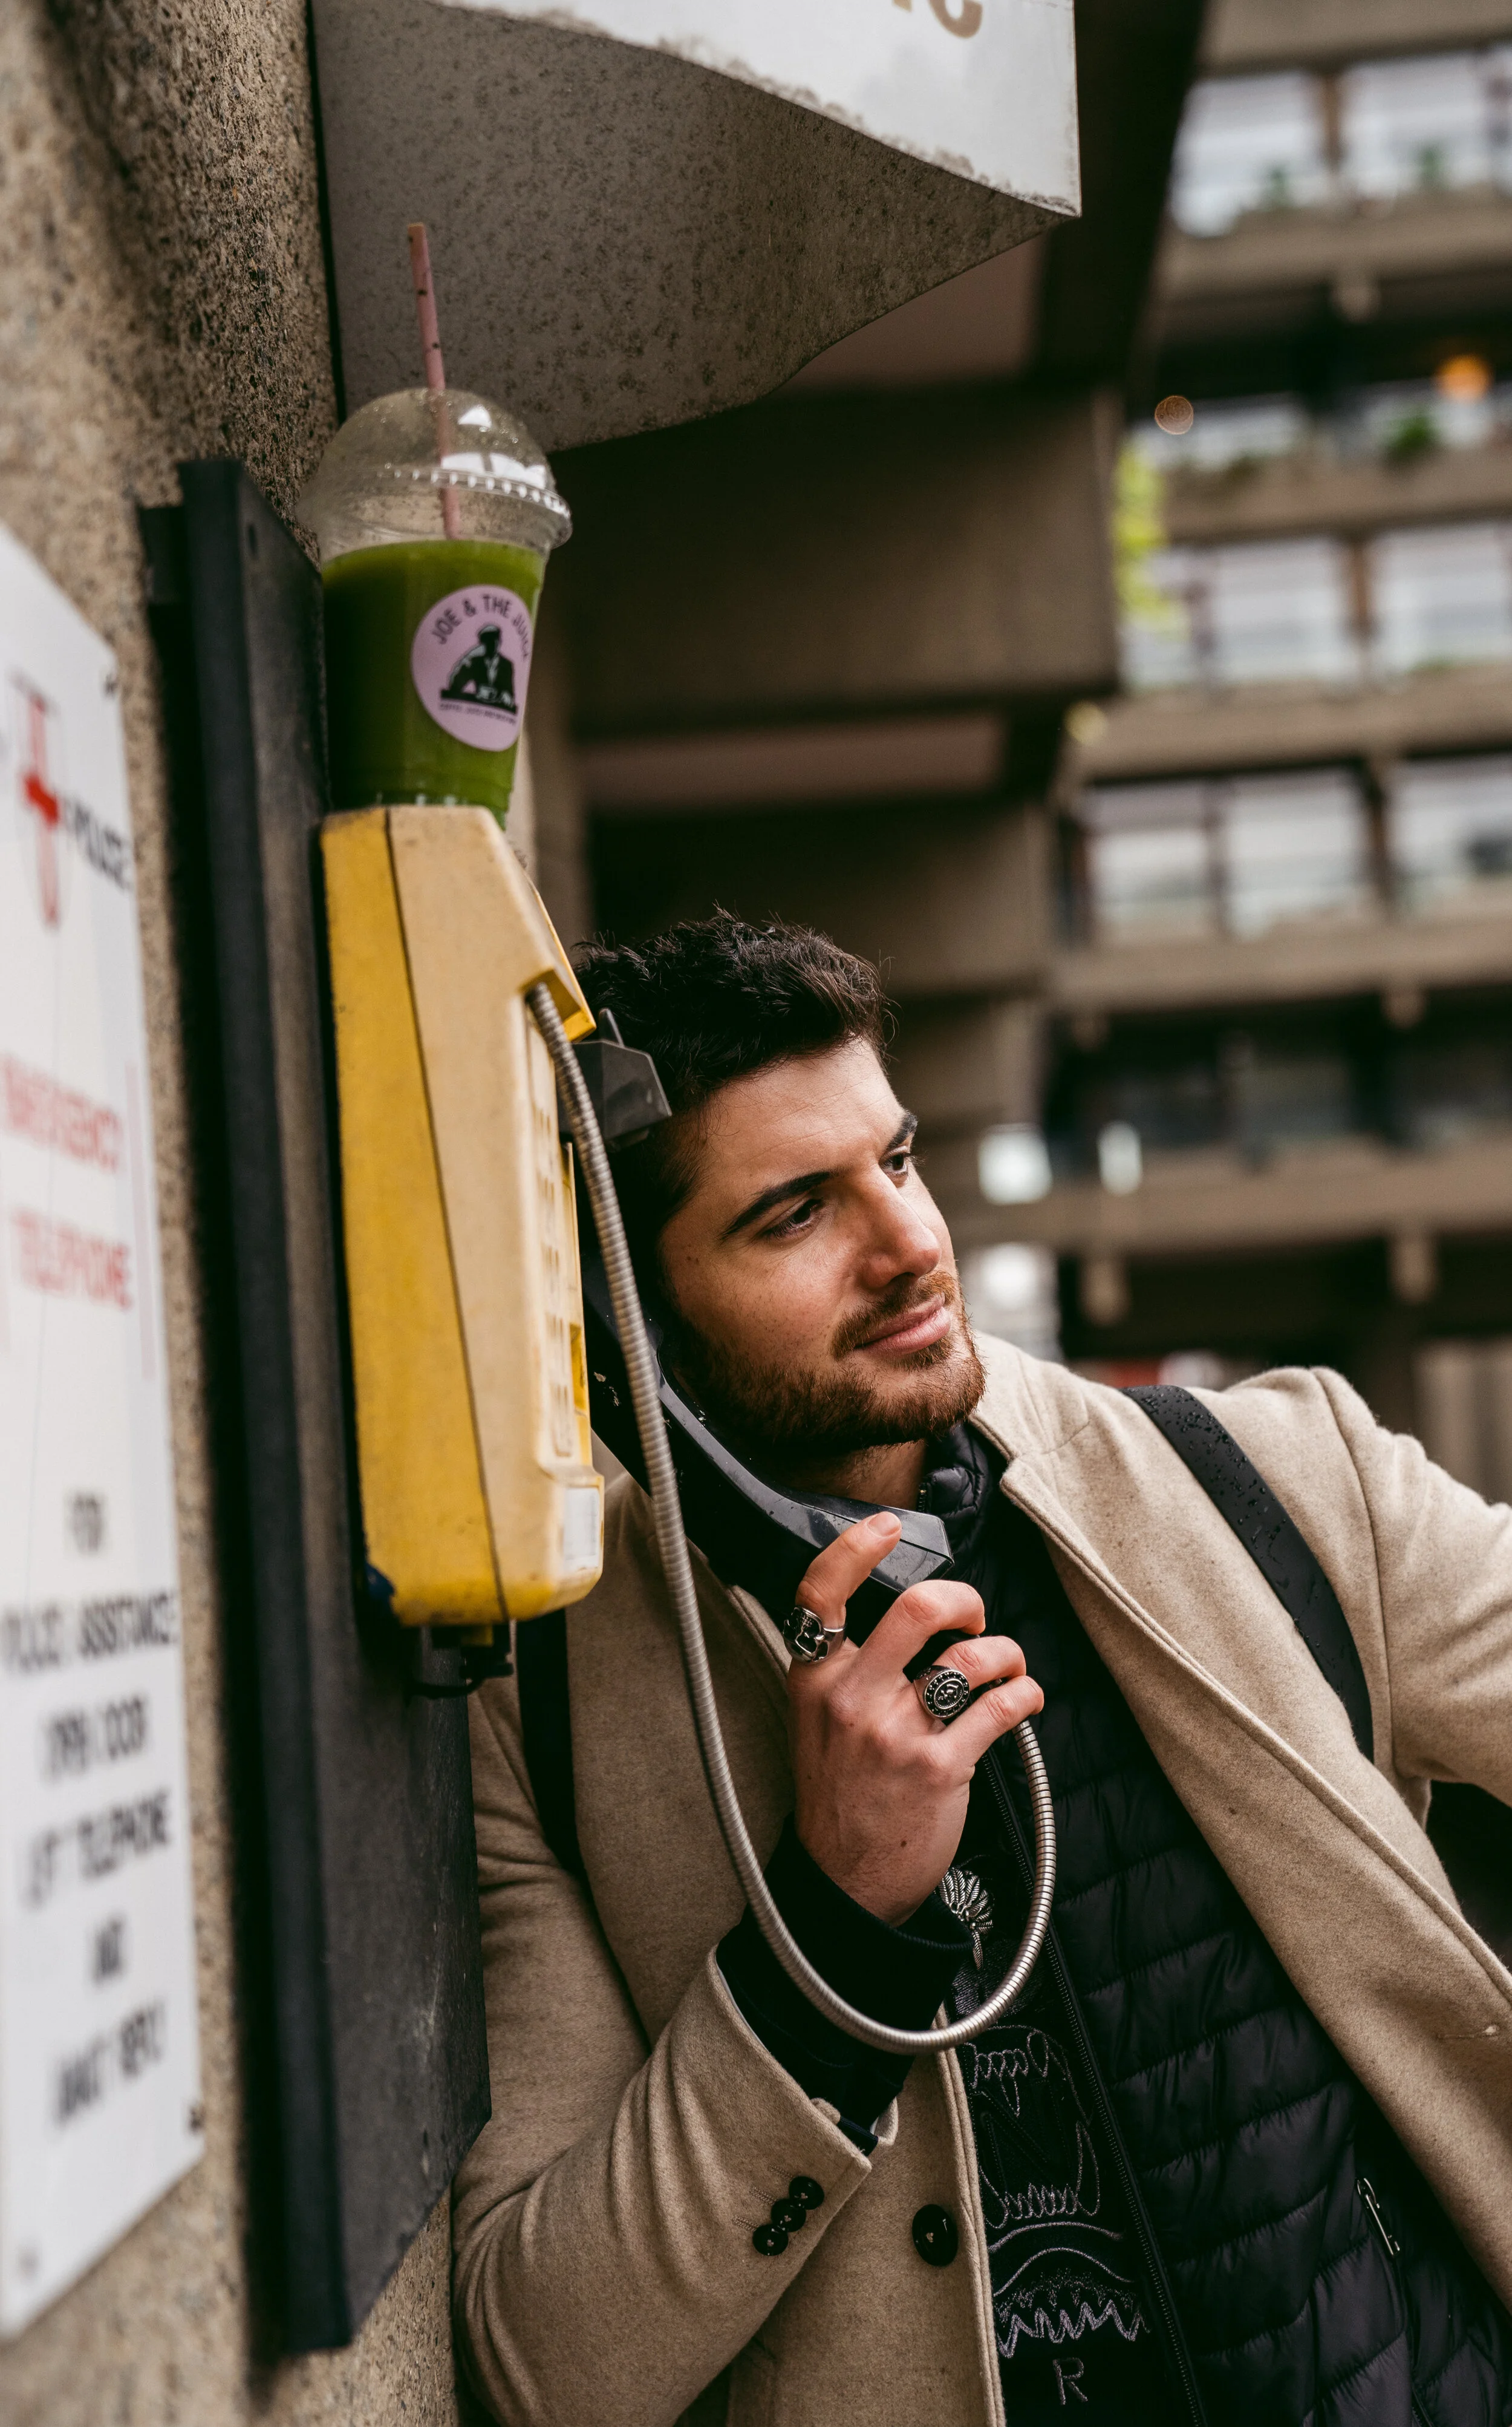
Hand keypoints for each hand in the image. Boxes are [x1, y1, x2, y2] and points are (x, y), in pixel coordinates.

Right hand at [785, 1512, 1043, 1925]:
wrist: (844, 1883)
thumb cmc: (840, 1794)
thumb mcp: (816, 1721)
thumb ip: (849, 1669)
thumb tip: (914, 1616)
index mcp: (814, 1680)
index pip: (819, 1595)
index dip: (853, 1548)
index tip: (886, 1525)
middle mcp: (851, 1700)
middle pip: (916, 1610)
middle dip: (962, 1598)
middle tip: (971, 1614)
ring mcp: (895, 1735)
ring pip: (970, 1658)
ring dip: (1006, 1653)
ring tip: (1007, 1666)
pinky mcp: (939, 1769)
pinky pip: (1001, 1708)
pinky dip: (1025, 1695)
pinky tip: (1024, 1699)